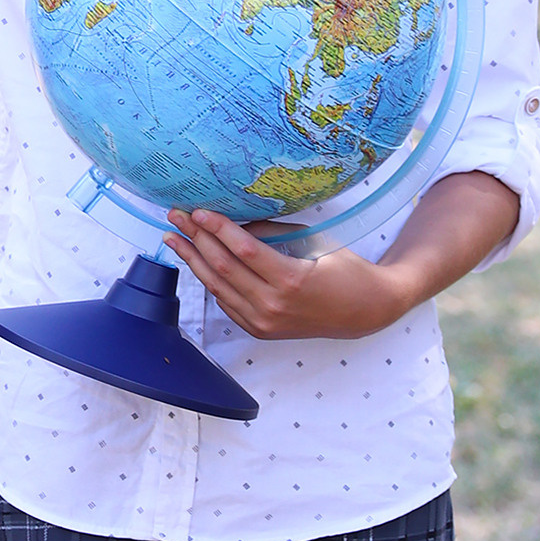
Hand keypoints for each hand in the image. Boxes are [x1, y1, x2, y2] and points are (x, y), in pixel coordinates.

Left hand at [163, 170, 519, 341]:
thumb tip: (234, 219)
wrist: (366, 310)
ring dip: (193, 260)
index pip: (242, 250)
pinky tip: (196, 261)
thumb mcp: (314, 241)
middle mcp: (272, 306)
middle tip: (176, 216)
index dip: (216, 228)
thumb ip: (271, 232)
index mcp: (290, 281)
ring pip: (218, 287)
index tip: (197, 209)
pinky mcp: (260, 330)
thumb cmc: (345, 268)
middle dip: (196, 239)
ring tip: (173, 237)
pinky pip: (226, 302)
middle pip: (223, 268)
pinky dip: (210, 280)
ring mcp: (264, 322)